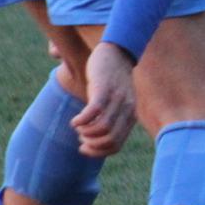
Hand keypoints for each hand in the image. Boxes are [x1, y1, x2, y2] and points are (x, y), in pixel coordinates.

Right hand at [72, 42, 137, 157]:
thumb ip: (112, 118)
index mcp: (129, 116)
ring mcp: (116, 99)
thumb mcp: (117, 102)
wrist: (118, 52)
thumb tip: (96, 139)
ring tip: (79, 127)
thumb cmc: (113, 81)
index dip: (97, 152)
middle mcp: (126, 109)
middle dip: (91, 145)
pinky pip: (94, 111)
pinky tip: (75, 120)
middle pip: (109, 140)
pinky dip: (82, 120)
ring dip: (86, 133)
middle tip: (81, 137)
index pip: (115, 145)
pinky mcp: (104, 88)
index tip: (84, 147)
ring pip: (103, 128)